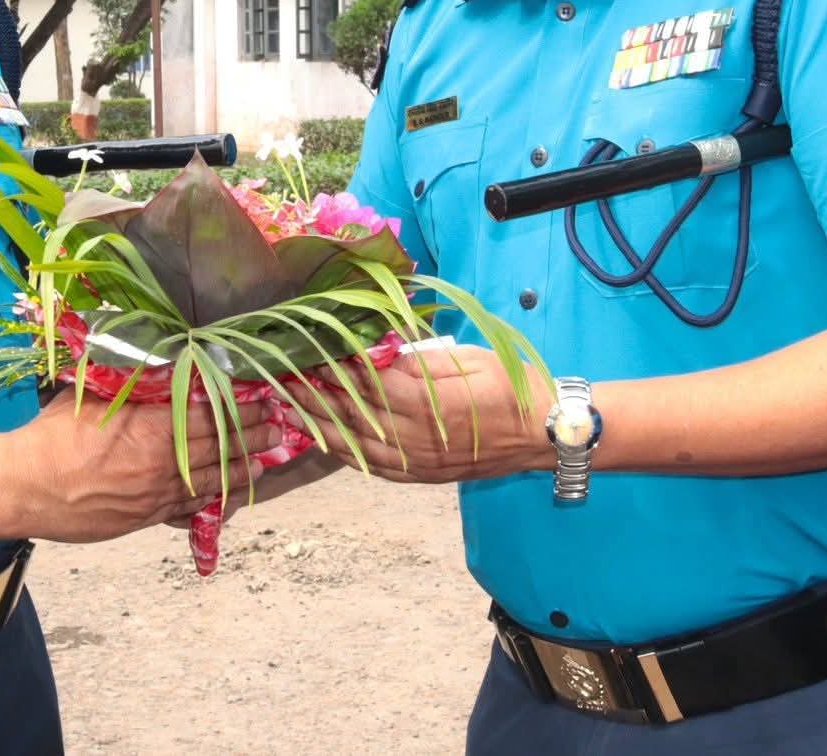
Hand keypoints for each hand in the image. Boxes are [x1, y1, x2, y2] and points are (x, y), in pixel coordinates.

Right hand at [0, 389, 278, 543]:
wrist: (23, 487)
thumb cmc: (51, 436)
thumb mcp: (93, 395)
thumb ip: (130, 384)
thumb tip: (154, 363)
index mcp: (154, 428)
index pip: (211, 413)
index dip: (241, 405)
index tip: (263, 396)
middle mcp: (164, 463)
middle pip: (221, 447)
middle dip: (253, 436)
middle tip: (279, 426)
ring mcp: (156, 495)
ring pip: (212, 480)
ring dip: (243, 468)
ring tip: (265, 459)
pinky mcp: (144, 518)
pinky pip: (188, 508)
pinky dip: (212, 498)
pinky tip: (227, 494)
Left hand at [294, 347, 552, 484]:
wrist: (546, 434)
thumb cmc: (513, 386)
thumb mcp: (469, 359)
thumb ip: (419, 359)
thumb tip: (377, 351)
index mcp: (428, 402)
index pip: (366, 382)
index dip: (332, 367)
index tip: (306, 350)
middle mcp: (416, 437)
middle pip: (352, 414)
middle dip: (313, 394)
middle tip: (281, 376)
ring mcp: (418, 462)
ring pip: (355, 444)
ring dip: (319, 424)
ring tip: (290, 406)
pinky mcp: (423, 475)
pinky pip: (374, 466)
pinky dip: (344, 452)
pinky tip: (325, 439)